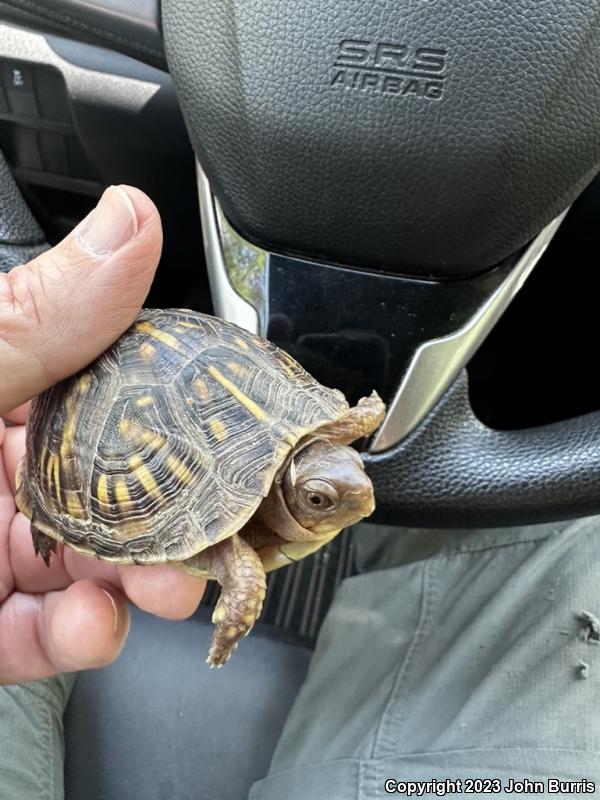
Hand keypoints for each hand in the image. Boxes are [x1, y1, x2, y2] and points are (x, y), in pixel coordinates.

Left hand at [0, 186, 205, 684]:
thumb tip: (133, 221)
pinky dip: (70, 638)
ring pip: (86, 566)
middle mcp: (1, 461)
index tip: (226, 431)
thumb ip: (39, 311)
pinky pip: (31, 632)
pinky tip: (93, 626)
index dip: (177, 413)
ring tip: (163, 586)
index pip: (114, 391)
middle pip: (115, 489)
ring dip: (137, 582)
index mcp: (3, 384)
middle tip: (214, 524)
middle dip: (171, 513)